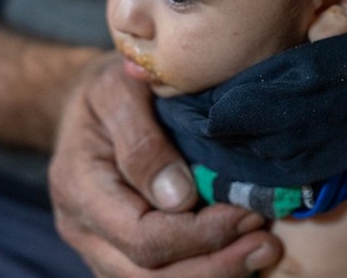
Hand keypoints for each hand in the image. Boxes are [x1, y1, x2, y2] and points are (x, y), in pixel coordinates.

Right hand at [49, 53, 281, 276]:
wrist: (89, 103)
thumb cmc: (109, 87)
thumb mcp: (119, 89)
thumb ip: (142, 141)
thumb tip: (179, 198)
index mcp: (79, 187)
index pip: (142, 236)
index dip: (199, 234)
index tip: (248, 213)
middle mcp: (83, 228)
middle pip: (147, 275)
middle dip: (213, 266)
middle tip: (266, 243)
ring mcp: (98, 245)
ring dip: (213, 272)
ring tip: (263, 250)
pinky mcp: (120, 250)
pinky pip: (160, 275)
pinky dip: (203, 268)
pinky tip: (240, 252)